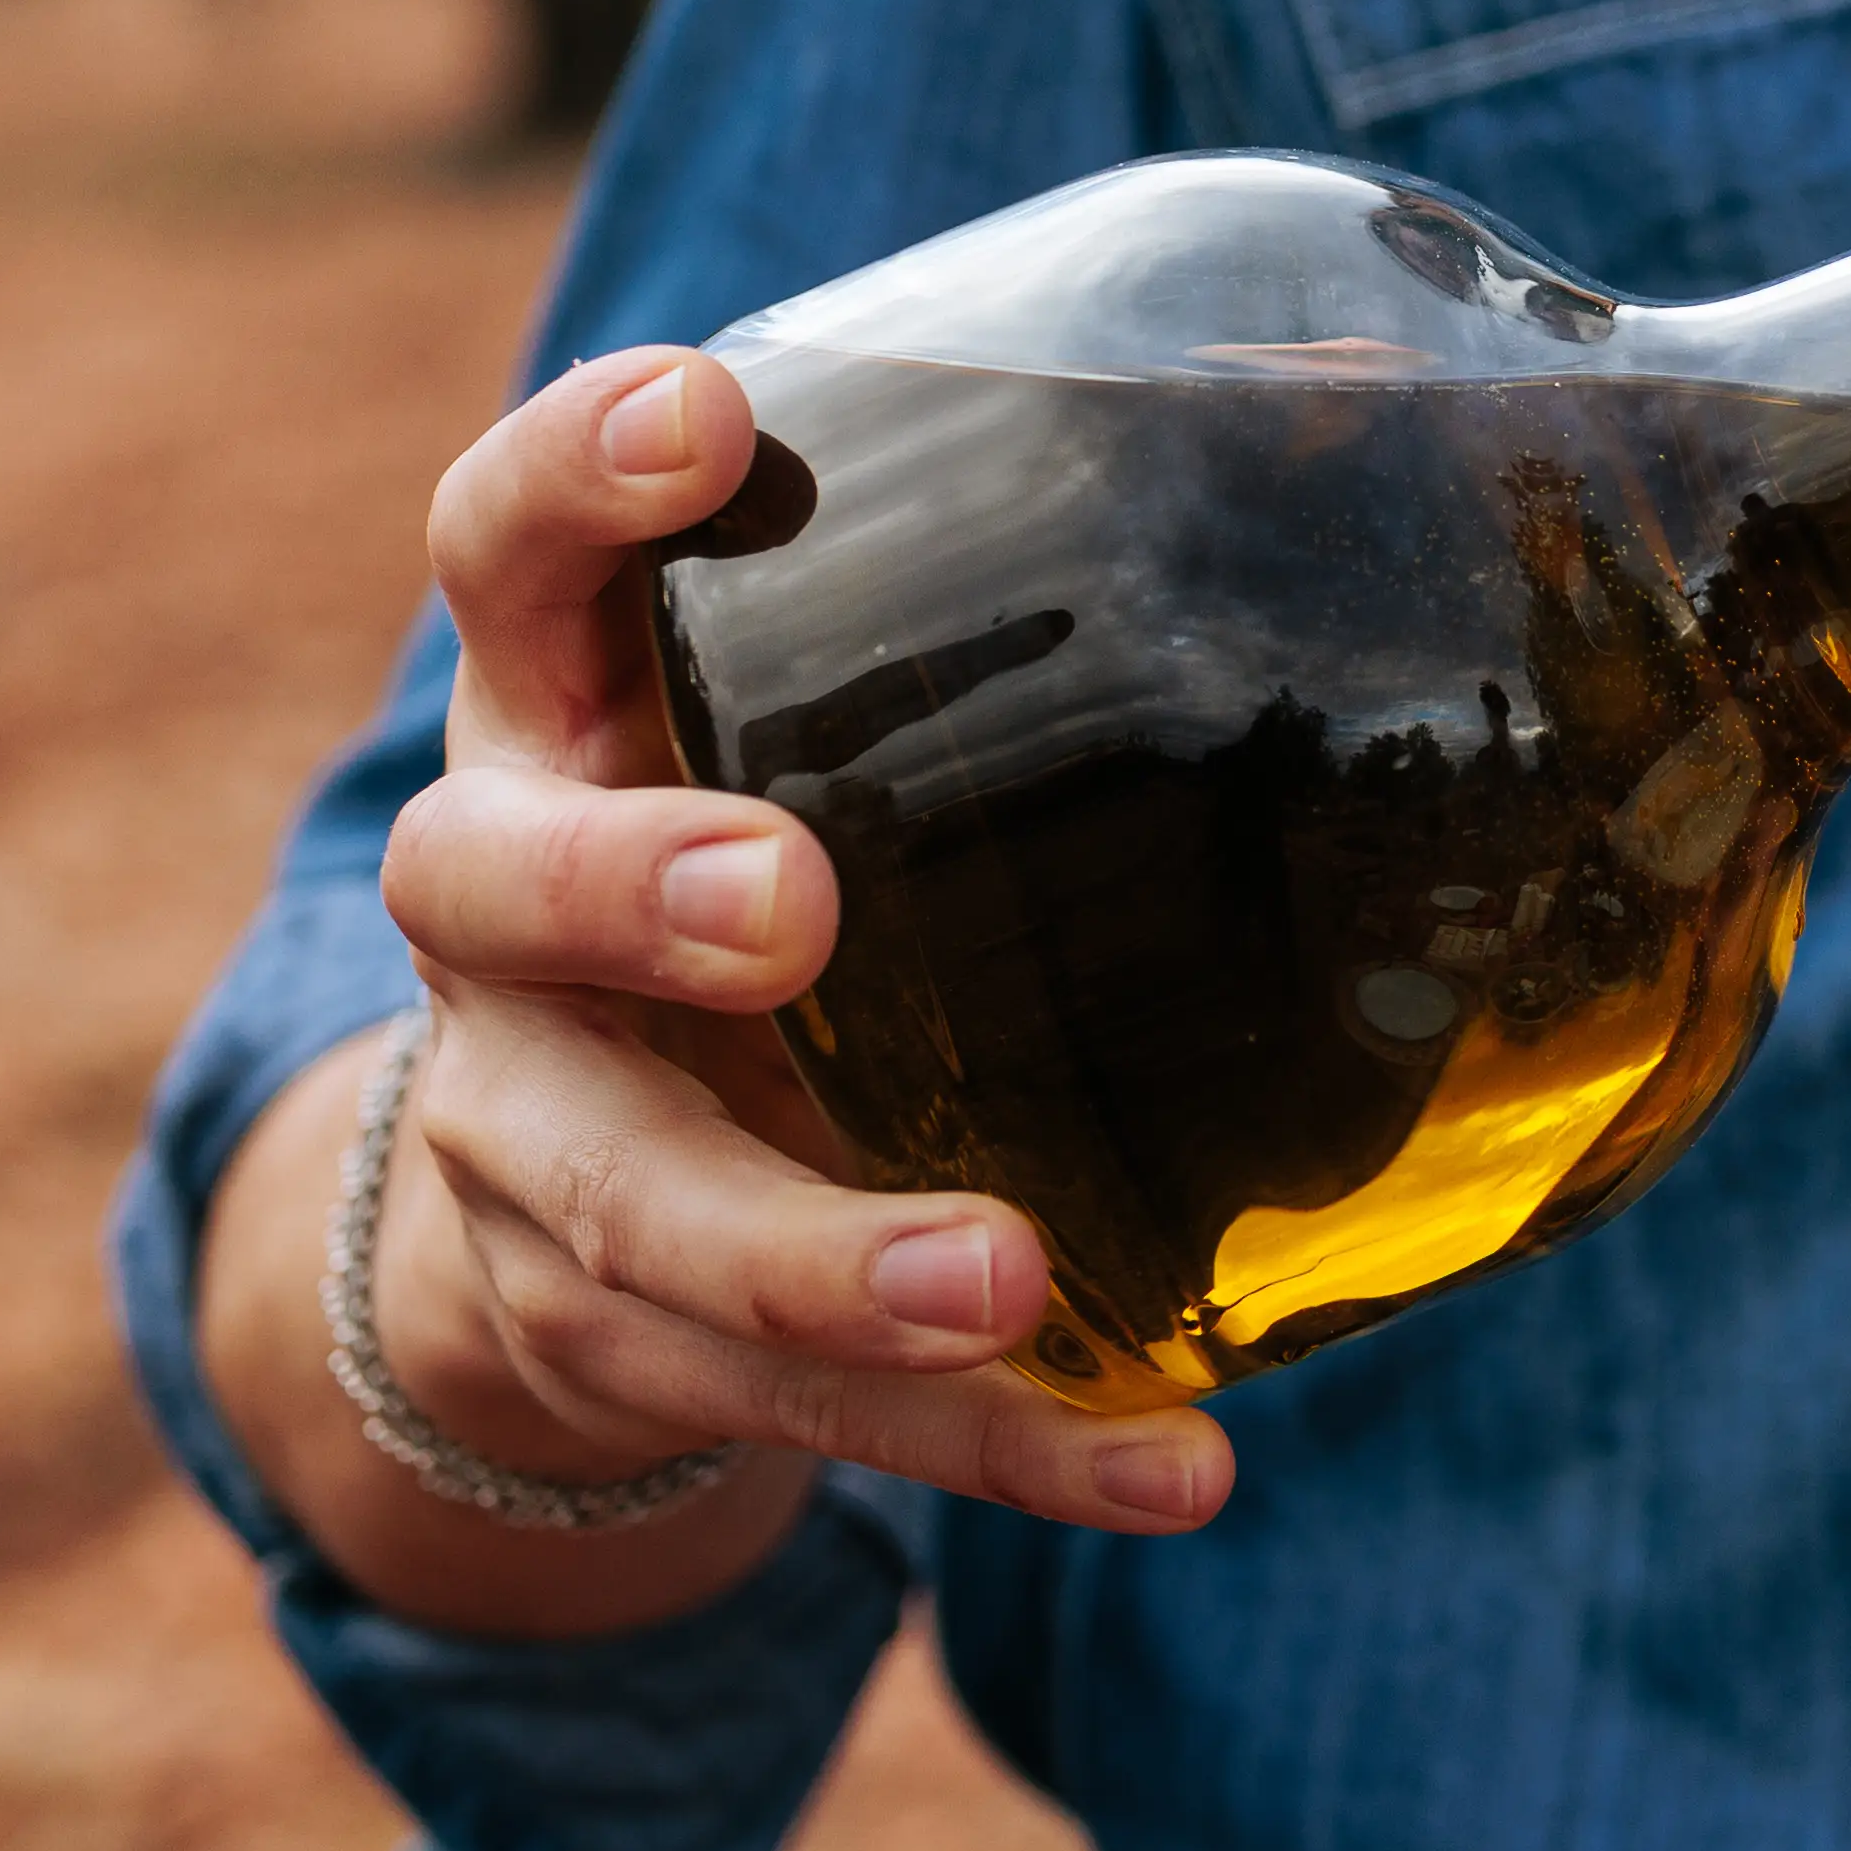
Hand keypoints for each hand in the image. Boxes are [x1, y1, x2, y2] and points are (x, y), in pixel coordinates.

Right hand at [326, 347, 1228, 1567]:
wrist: (560, 1192)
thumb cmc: (770, 853)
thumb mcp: (841, 720)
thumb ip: (1049, 579)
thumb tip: (1364, 389)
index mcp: (563, 712)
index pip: (503, 551)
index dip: (576, 474)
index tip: (713, 413)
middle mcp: (498, 920)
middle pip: (486, 884)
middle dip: (625, 888)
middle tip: (788, 906)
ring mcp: (530, 1143)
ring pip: (631, 1209)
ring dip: (817, 1255)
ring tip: (1002, 1279)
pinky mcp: (610, 1341)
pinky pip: (795, 1413)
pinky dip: (997, 1446)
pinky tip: (1170, 1462)